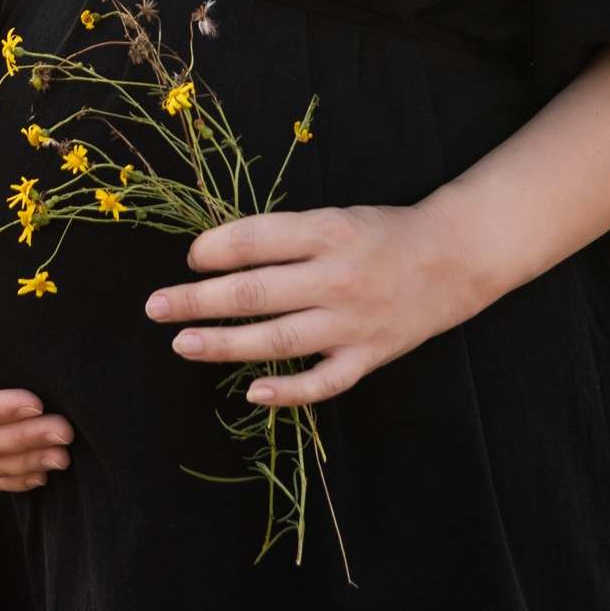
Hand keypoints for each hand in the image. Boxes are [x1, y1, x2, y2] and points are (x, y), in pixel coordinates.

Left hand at [144, 197, 488, 407]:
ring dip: (224, 344)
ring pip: (277, 340)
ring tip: (183, 344)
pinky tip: (251, 393)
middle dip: (197, 301)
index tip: (189, 258)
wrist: (454, 258)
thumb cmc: (382, 232)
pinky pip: (322, 382)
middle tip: (156, 306)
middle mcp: (336, 278)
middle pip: (254, 293)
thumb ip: (283, 236)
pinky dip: (287, 391)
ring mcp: (352, 323)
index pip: (254, 241)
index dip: (213, 250)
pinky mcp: (369, 356)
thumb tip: (217, 255)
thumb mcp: (333, 216)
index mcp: (327, 232)